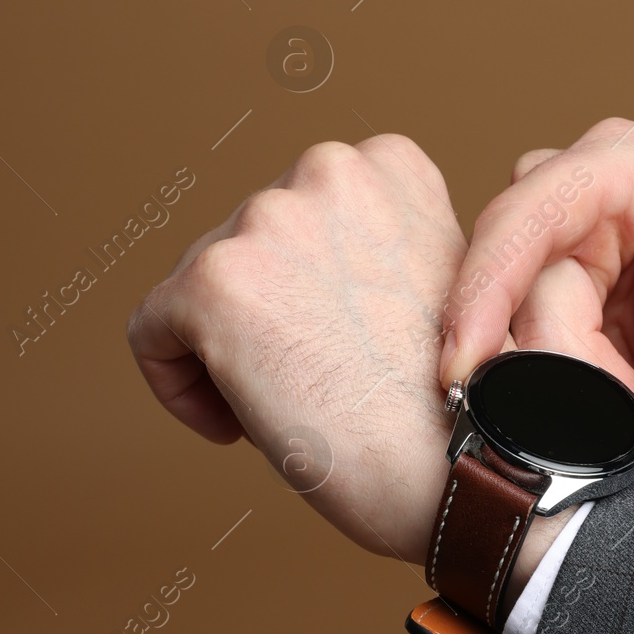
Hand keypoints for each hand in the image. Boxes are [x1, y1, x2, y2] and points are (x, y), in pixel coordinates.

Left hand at [126, 135, 472, 560]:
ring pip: (201, 288)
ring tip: (295, 406)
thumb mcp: (447, 283)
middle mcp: (328, 169)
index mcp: (388, 163)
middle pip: (247, 243)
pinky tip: (238, 426)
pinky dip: (180, 384)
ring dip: (232, 348)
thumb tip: (315, 266)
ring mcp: (268, 218)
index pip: (302, 208)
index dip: (313, 283)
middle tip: (320, 384)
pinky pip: (153, 332)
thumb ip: (383, 245)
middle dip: (271, 313)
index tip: (342, 340)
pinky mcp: (217, 281)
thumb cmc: (471, 402)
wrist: (481, 470)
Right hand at [440, 118, 633, 481]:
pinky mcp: (518, 293)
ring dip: (558, 390)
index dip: (487, 287)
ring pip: (503, 333)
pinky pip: (501, 356)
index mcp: (626, 169)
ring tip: (633, 400)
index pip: (526, 216)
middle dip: (560, 371)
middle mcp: (564, 193)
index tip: (465, 363)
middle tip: (633, 409)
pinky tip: (584, 409)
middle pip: (511, 292)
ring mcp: (535, 244)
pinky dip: (539, 397)